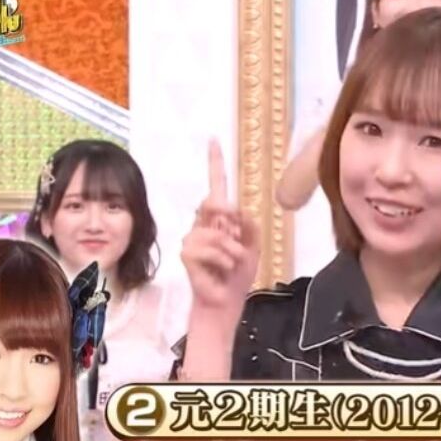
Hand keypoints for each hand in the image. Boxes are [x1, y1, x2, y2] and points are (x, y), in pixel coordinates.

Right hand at [181, 139, 259, 309]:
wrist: (226, 300)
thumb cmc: (237, 274)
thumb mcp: (253, 246)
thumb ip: (250, 225)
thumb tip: (236, 207)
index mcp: (220, 220)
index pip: (217, 187)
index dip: (215, 164)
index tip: (214, 140)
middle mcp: (203, 224)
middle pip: (214, 201)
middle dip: (230, 217)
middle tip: (237, 240)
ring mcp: (192, 237)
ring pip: (217, 231)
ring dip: (233, 250)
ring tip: (231, 264)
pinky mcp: (187, 252)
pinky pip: (210, 247)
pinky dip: (223, 259)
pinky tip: (221, 269)